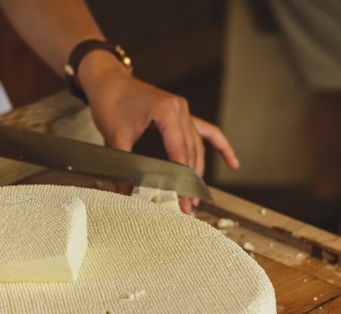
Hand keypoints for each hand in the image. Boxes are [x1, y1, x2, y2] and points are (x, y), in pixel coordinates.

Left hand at [79, 51, 239, 212]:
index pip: (180, 153)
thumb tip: (126, 191)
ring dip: (198, 172)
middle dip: (191, 182)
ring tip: (196, 196)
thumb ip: (122, 164)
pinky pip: (207, 131)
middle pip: (192, 152)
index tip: (181, 200)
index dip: (182, 180)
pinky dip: (220, 146)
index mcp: (167, 112)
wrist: (109, 80)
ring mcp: (184, 111)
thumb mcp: (114, 136)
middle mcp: (180, 110)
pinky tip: (232, 161)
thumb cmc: (111, 101)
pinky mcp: (181, 114)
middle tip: (188, 206)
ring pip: (197, 147)